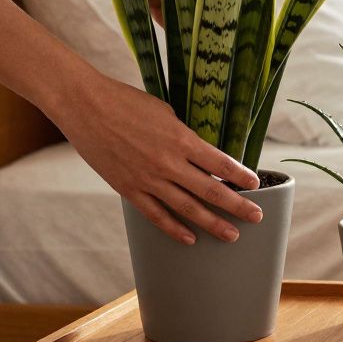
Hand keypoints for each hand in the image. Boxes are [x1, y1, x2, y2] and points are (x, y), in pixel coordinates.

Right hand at [51, 69, 262, 243]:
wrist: (86, 107)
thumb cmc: (127, 102)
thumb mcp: (165, 113)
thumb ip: (183, 136)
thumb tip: (199, 153)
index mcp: (182, 139)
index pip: (221, 163)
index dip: (241, 176)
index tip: (256, 184)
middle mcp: (169, 163)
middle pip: (211, 190)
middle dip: (237, 206)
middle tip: (256, 216)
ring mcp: (148, 179)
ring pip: (187, 208)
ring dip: (212, 223)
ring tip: (231, 234)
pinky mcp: (128, 189)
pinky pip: (156, 215)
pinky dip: (174, 229)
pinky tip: (190, 239)